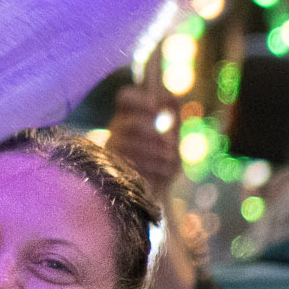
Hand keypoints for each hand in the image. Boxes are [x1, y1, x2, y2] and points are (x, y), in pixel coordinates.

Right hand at [107, 84, 182, 198]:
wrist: (154, 191)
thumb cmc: (161, 157)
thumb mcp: (171, 135)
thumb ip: (173, 116)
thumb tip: (175, 96)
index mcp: (128, 117)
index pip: (125, 97)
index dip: (139, 99)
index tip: (155, 107)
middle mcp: (116, 132)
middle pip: (130, 125)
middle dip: (153, 133)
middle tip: (169, 143)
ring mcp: (113, 152)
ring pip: (132, 147)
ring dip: (157, 153)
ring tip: (171, 159)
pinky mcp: (116, 173)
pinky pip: (134, 168)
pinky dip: (155, 170)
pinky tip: (164, 173)